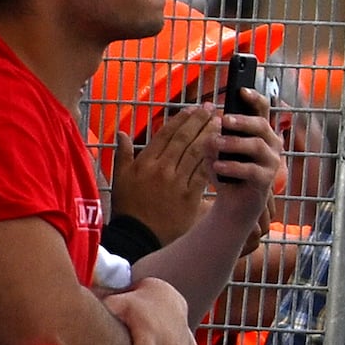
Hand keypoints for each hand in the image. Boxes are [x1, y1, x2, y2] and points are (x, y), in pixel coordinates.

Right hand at [108, 78, 224, 244]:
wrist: (139, 236)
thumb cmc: (129, 208)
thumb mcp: (119, 179)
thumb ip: (122, 154)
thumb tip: (123, 133)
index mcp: (144, 162)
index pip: (166, 134)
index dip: (182, 119)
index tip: (194, 108)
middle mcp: (161, 169)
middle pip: (185, 139)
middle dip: (200, 121)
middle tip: (213, 109)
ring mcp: (177, 182)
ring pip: (197, 153)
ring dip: (211, 136)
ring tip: (222, 123)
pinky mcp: (190, 195)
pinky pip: (205, 172)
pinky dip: (215, 159)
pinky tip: (224, 149)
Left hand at [205, 81, 287, 216]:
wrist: (233, 203)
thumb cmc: (226, 172)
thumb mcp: (217, 151)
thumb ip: (215, 138)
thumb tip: (210, 130)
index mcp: (260, 132)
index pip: (263, 110)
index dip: (254, 98)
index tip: (241, 90)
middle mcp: (270, 144)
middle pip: (261, 125)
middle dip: (242, 121)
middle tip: (223, 120)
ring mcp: (271, 162)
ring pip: (257, 145)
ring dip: (234, 142)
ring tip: (215, 143)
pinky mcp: (266, 180)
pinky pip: (251, 169)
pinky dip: (232, 166)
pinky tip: (217, 166)